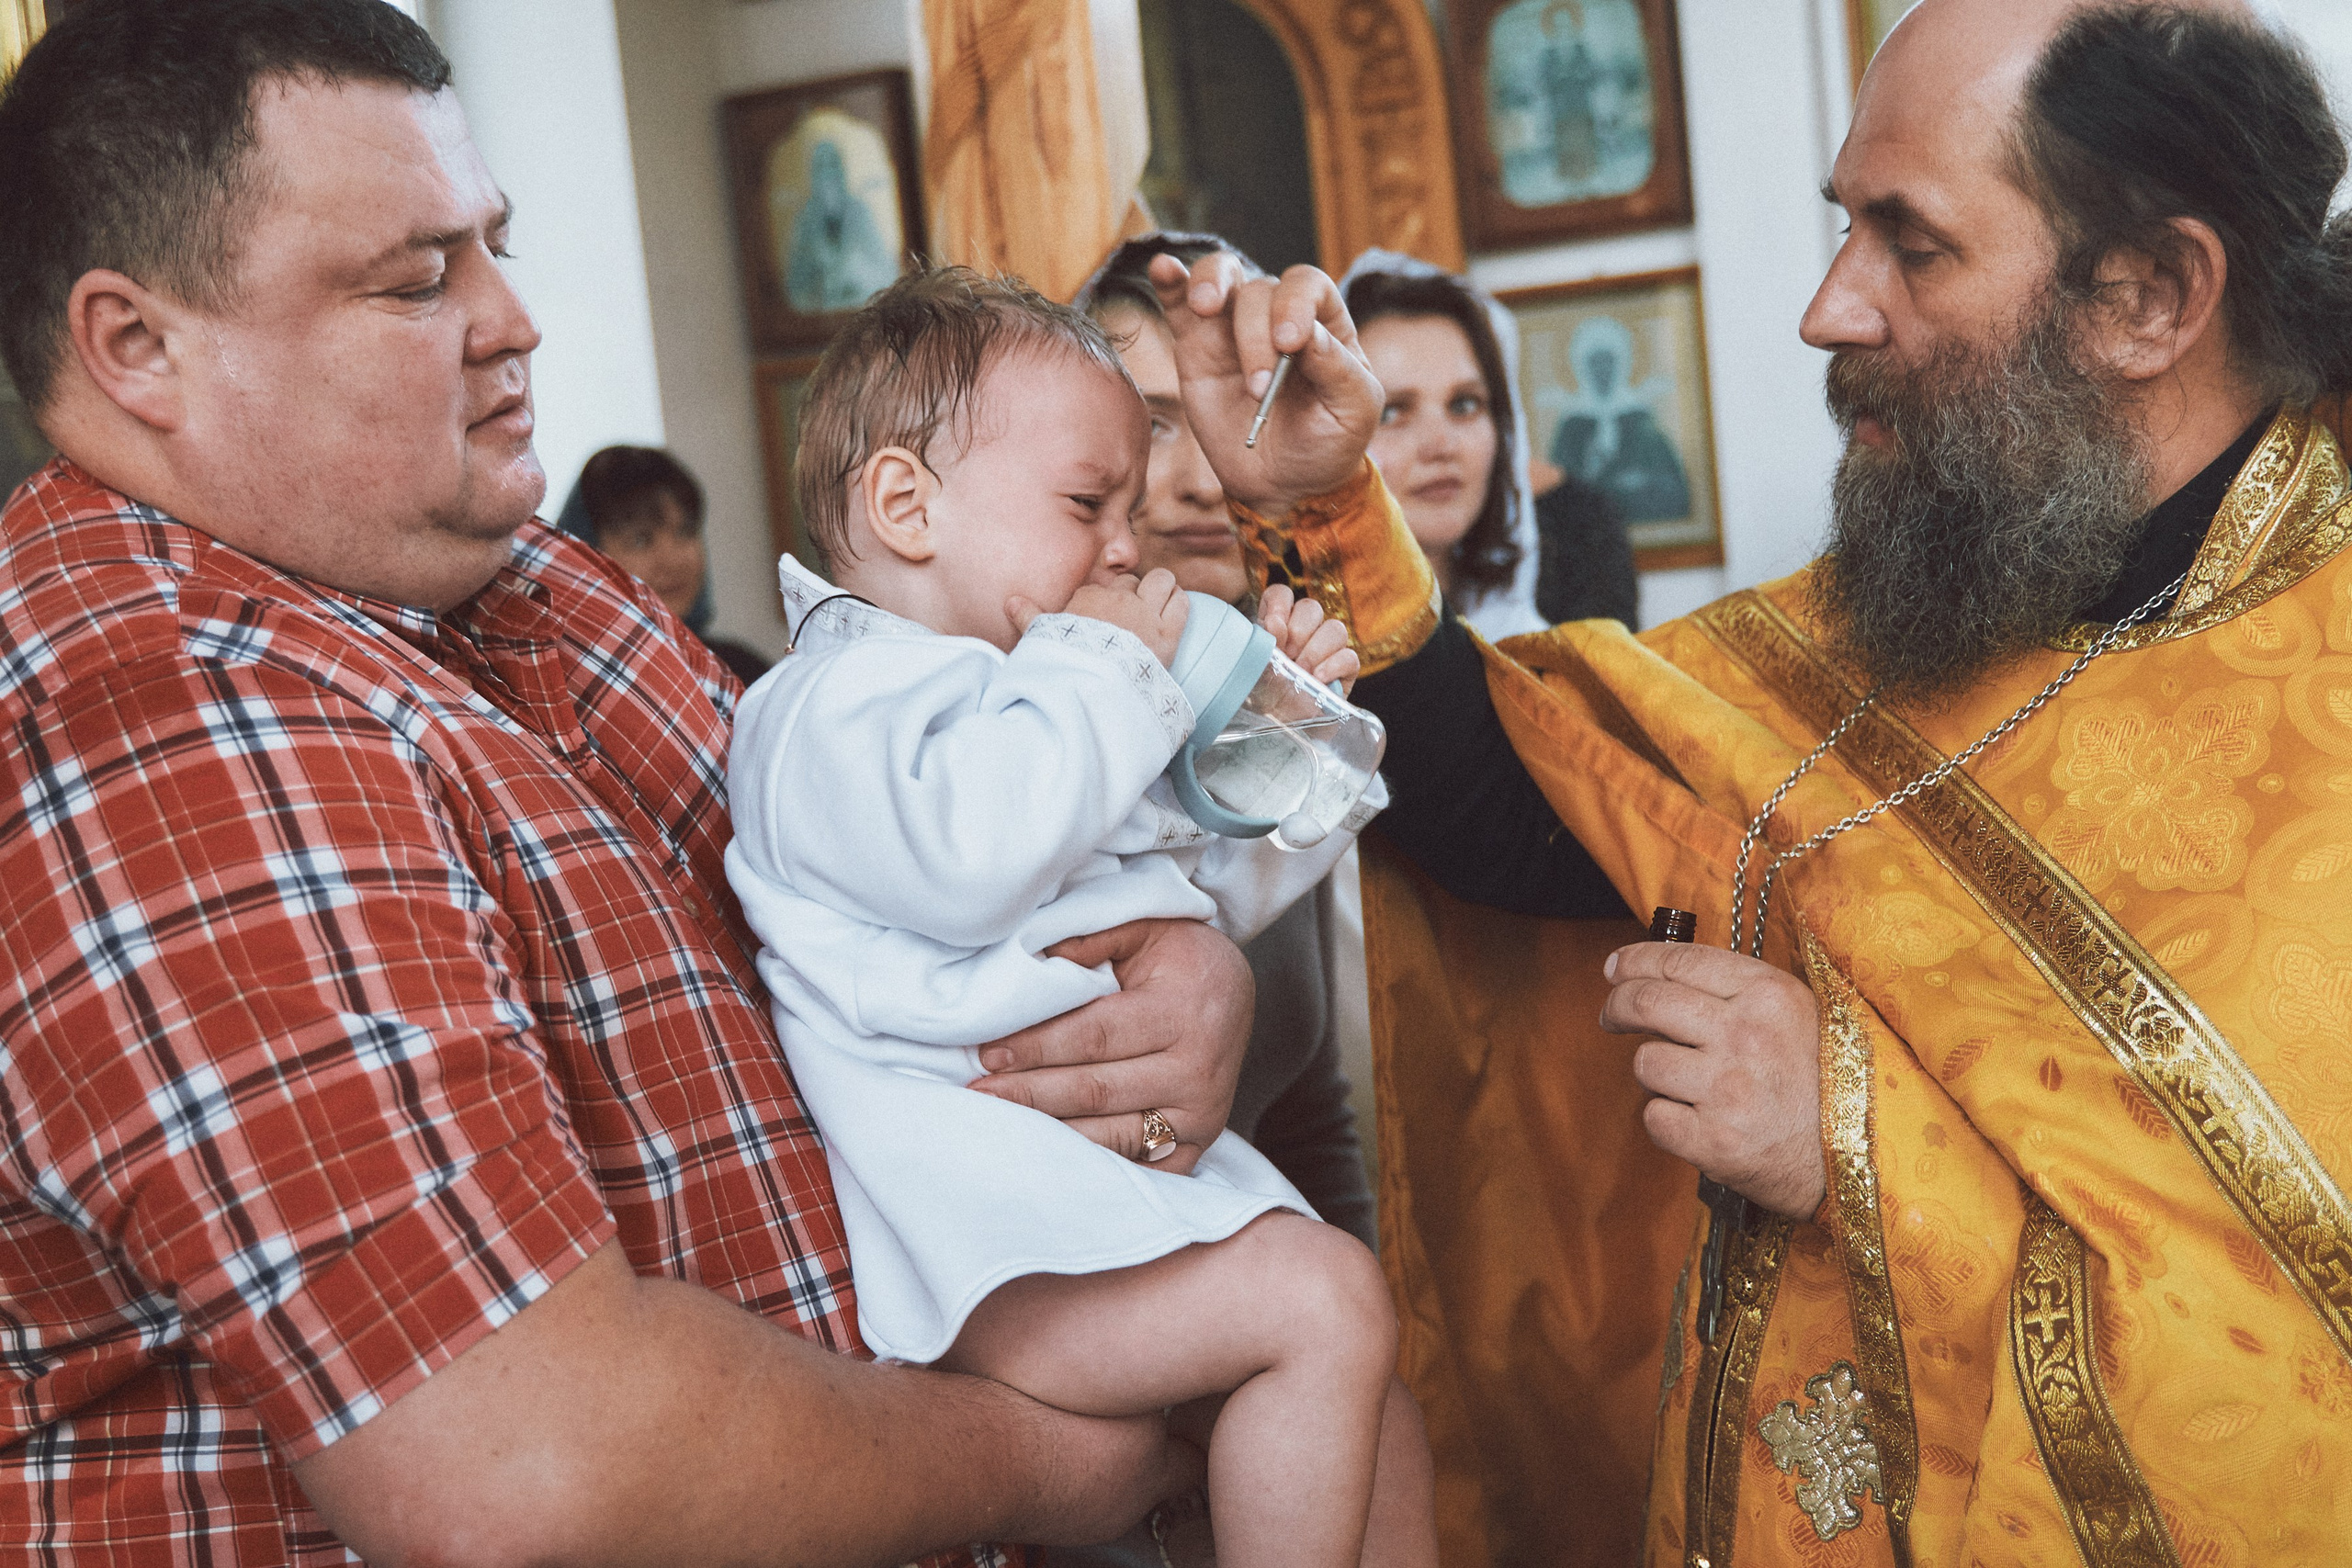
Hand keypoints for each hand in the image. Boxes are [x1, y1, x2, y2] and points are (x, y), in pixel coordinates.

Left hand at [969, 918, 1251, 1174]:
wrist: (1237, 993)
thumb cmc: (1180, 957)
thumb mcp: (1146, 926)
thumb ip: (1092, 937)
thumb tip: (1033, 957)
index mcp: (1186, 1011)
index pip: (1096, 1036)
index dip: (1038, 1046)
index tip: (989, 1053)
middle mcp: (1200, 1069)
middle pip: (1097, 1091)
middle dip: (1029, 1094)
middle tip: (978, 1095)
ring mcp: (1202, 1115)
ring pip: (1111, 1138)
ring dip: (1051, 1136)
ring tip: (999, 1128)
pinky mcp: (1198, 1146)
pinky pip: (1136, 1168)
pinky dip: (1090, 1165)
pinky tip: (1047, 1156)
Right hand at [1012, 568, 1188, 666]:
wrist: (1089, 693)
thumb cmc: (1063, 667)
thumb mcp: (1041, 639)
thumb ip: (1029, 618)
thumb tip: (1010, 601)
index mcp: (1088, 598)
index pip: (1106, 586)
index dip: (1108, 600)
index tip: (1107, 618)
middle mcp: (1118, 600)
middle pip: (1133, 583)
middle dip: (1134, 596)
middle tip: (1132, 619)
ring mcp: (1145, 615)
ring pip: (1162, 580)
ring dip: (1161, 590)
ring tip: (1158, 606)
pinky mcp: (1167, 633)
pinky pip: (1182, 601)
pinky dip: (1179, 603)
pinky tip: (1173, 612)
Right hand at [1150, 251, 1381, 520]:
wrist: (1283, 483)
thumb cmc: (1327, 442)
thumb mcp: (1353, 412)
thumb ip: (1338, 369)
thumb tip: (1308, 333)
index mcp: (1322, 321)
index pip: (1307, 285)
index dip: (1295, 304)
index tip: (1289, 344)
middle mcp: (1277, 314)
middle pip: (1261, 290)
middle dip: (1255, 334)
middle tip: (1257, 386)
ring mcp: (1233, 327)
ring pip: (1222, 278)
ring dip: (1212, 283)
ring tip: (1205, 308)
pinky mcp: (1196, 347)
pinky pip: (1180, 304)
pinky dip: (1170, 281)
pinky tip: (1163, 269)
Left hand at [1256, 582, 1359, 693]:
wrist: (1280, 727)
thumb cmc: (1264, 696)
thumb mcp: (1253, 668)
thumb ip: (1261, 643)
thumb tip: (1276, 625)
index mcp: (1279, 624)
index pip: (1282, 595)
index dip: (1279, 604)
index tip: (1272, 626)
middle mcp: (1305, 632)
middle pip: (1311, 607)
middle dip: (1298, 631)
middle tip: (1287, 656)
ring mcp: (1328, 649)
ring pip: (1335, 628)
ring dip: (1315, 650)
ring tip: (1302, 672)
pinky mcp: (1346, 670)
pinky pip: (1350, 656)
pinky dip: (1333, 666)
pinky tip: (1318, 679)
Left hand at [1600, 941, 1826, 1218]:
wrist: (1865, 1162)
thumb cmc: (1828, 1084)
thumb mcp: (1799, 1015)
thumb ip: (1738, 991)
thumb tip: (1660, 972)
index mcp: (1768, 995)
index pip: (1678, 960)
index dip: (1635, 961)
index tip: (1615, 968)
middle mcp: (1745, 1034)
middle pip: (1646, 1002)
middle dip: (1617, 1006)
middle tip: (1612, 1016)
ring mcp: (1727, 1089)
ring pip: (1645, 1063)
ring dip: (1656, 1073)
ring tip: (1689, 1085)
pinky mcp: (1714, 1141)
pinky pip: (1655, 1117)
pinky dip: (1667, 1120)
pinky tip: (1697, 1122)